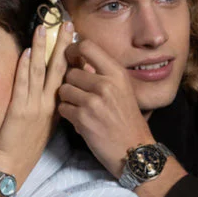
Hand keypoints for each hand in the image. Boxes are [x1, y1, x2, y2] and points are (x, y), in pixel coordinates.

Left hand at [0, 19, 72, 180]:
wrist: (15, 168)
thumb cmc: (28, 153)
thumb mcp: (47, 131)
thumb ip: (55, 112)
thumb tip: (61, 97)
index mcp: (58, 109)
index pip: (69, 77)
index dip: (71, 57)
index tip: (73, 39)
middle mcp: (51, 105)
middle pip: (60, 69)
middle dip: (63, 45)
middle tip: (67, 24)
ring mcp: (37, 107)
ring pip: (41, 72)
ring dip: (42, 49)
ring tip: (43, 28)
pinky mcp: (21, 110)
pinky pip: (24, 84)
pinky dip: (25, 67)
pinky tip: (26, 51)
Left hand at [58, 37, 153, 178]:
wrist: (134, 150)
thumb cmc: (127, 120)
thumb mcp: (122, 90)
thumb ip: (102, 75)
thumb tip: (79, 60)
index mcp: (117, 74)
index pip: (87, 46)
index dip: (72, 49)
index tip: (69, 57)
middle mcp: (106, 84)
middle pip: (70, 72)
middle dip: (70, 84)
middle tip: (79, 95)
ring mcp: (94, 102)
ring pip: (63, 90)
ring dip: (67, 100)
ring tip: (80, 109)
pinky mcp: (83, 119)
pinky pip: (63, 108)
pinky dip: (68, 115)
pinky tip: (80, 121)